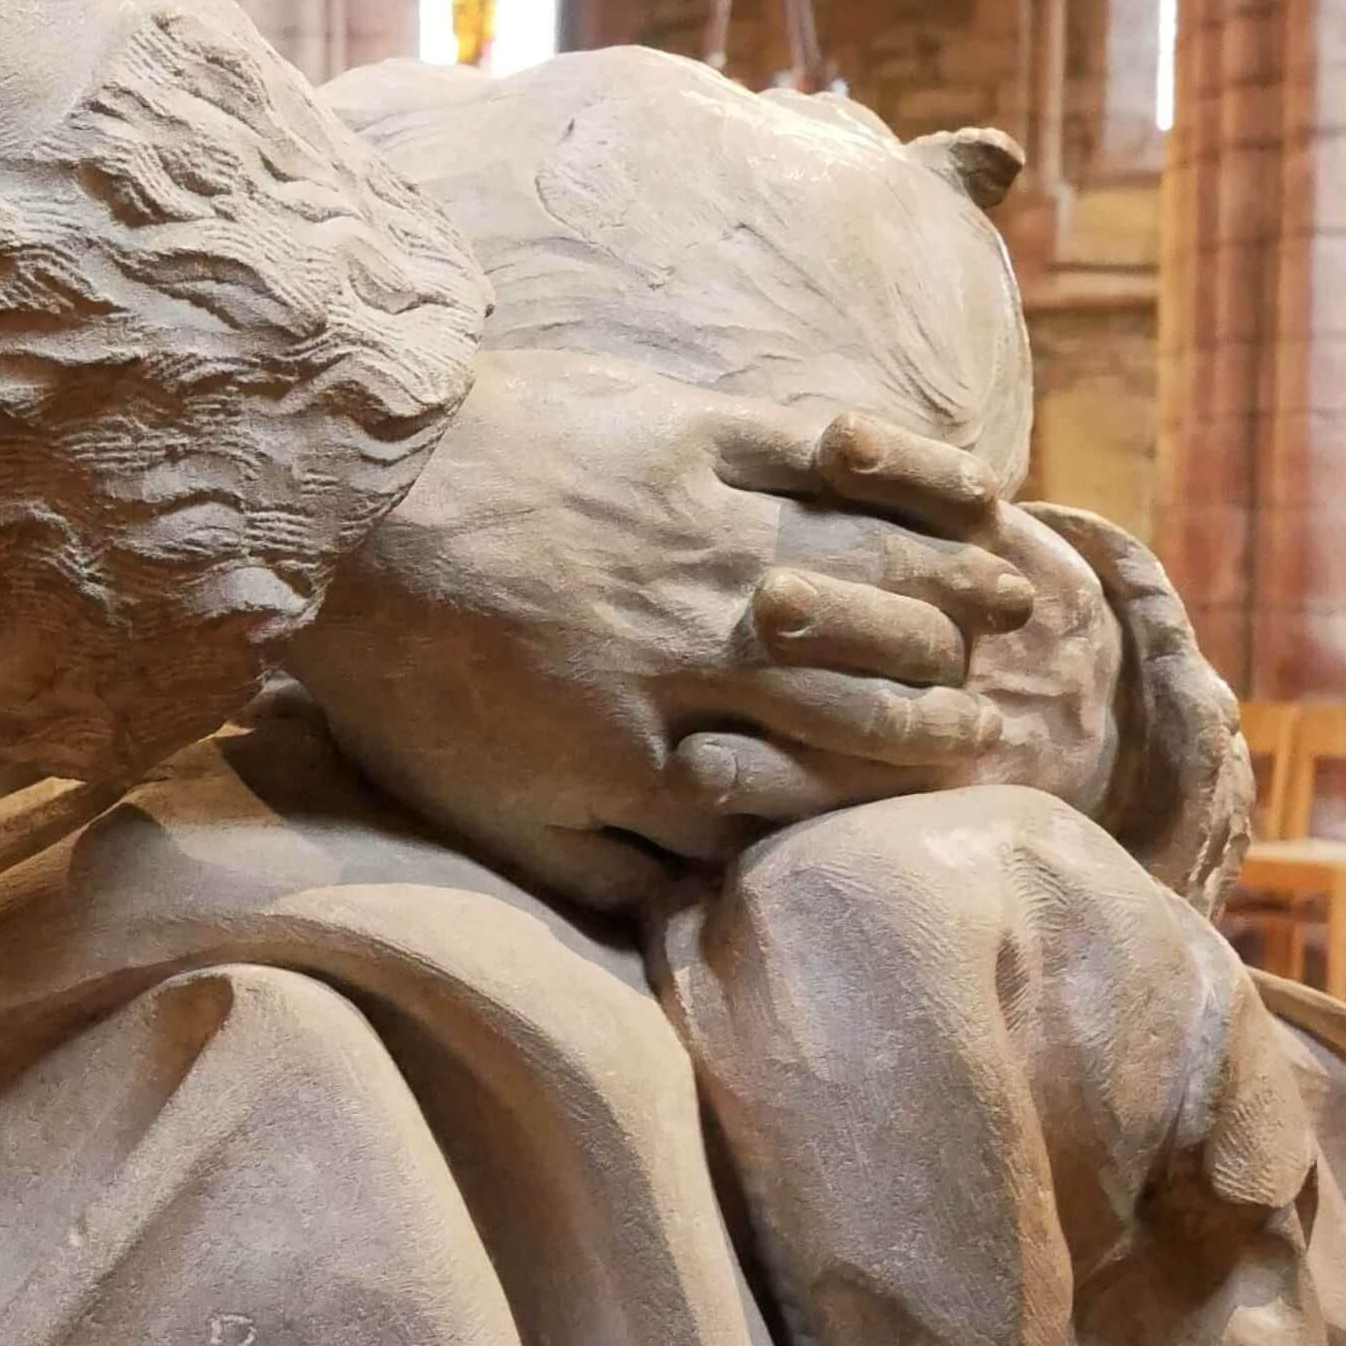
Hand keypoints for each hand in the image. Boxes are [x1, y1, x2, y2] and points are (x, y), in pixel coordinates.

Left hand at [292, 349, 1034, 911]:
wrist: (332, 508)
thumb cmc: (399, 674)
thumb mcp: (491, 814)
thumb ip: (606, 870)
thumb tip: (698, 915)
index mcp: (659, 745)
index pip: (820, 775)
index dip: (900, 781)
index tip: (957, 778)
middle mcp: (706, 645)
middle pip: (873, 676)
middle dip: (948, 699)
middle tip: (998, 707)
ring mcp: (708, 530)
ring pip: (879, 567)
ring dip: (958, 591)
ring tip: (1013, 602)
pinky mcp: (694, 430)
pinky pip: (838, 451)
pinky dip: (915, 471)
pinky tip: (966, 484)